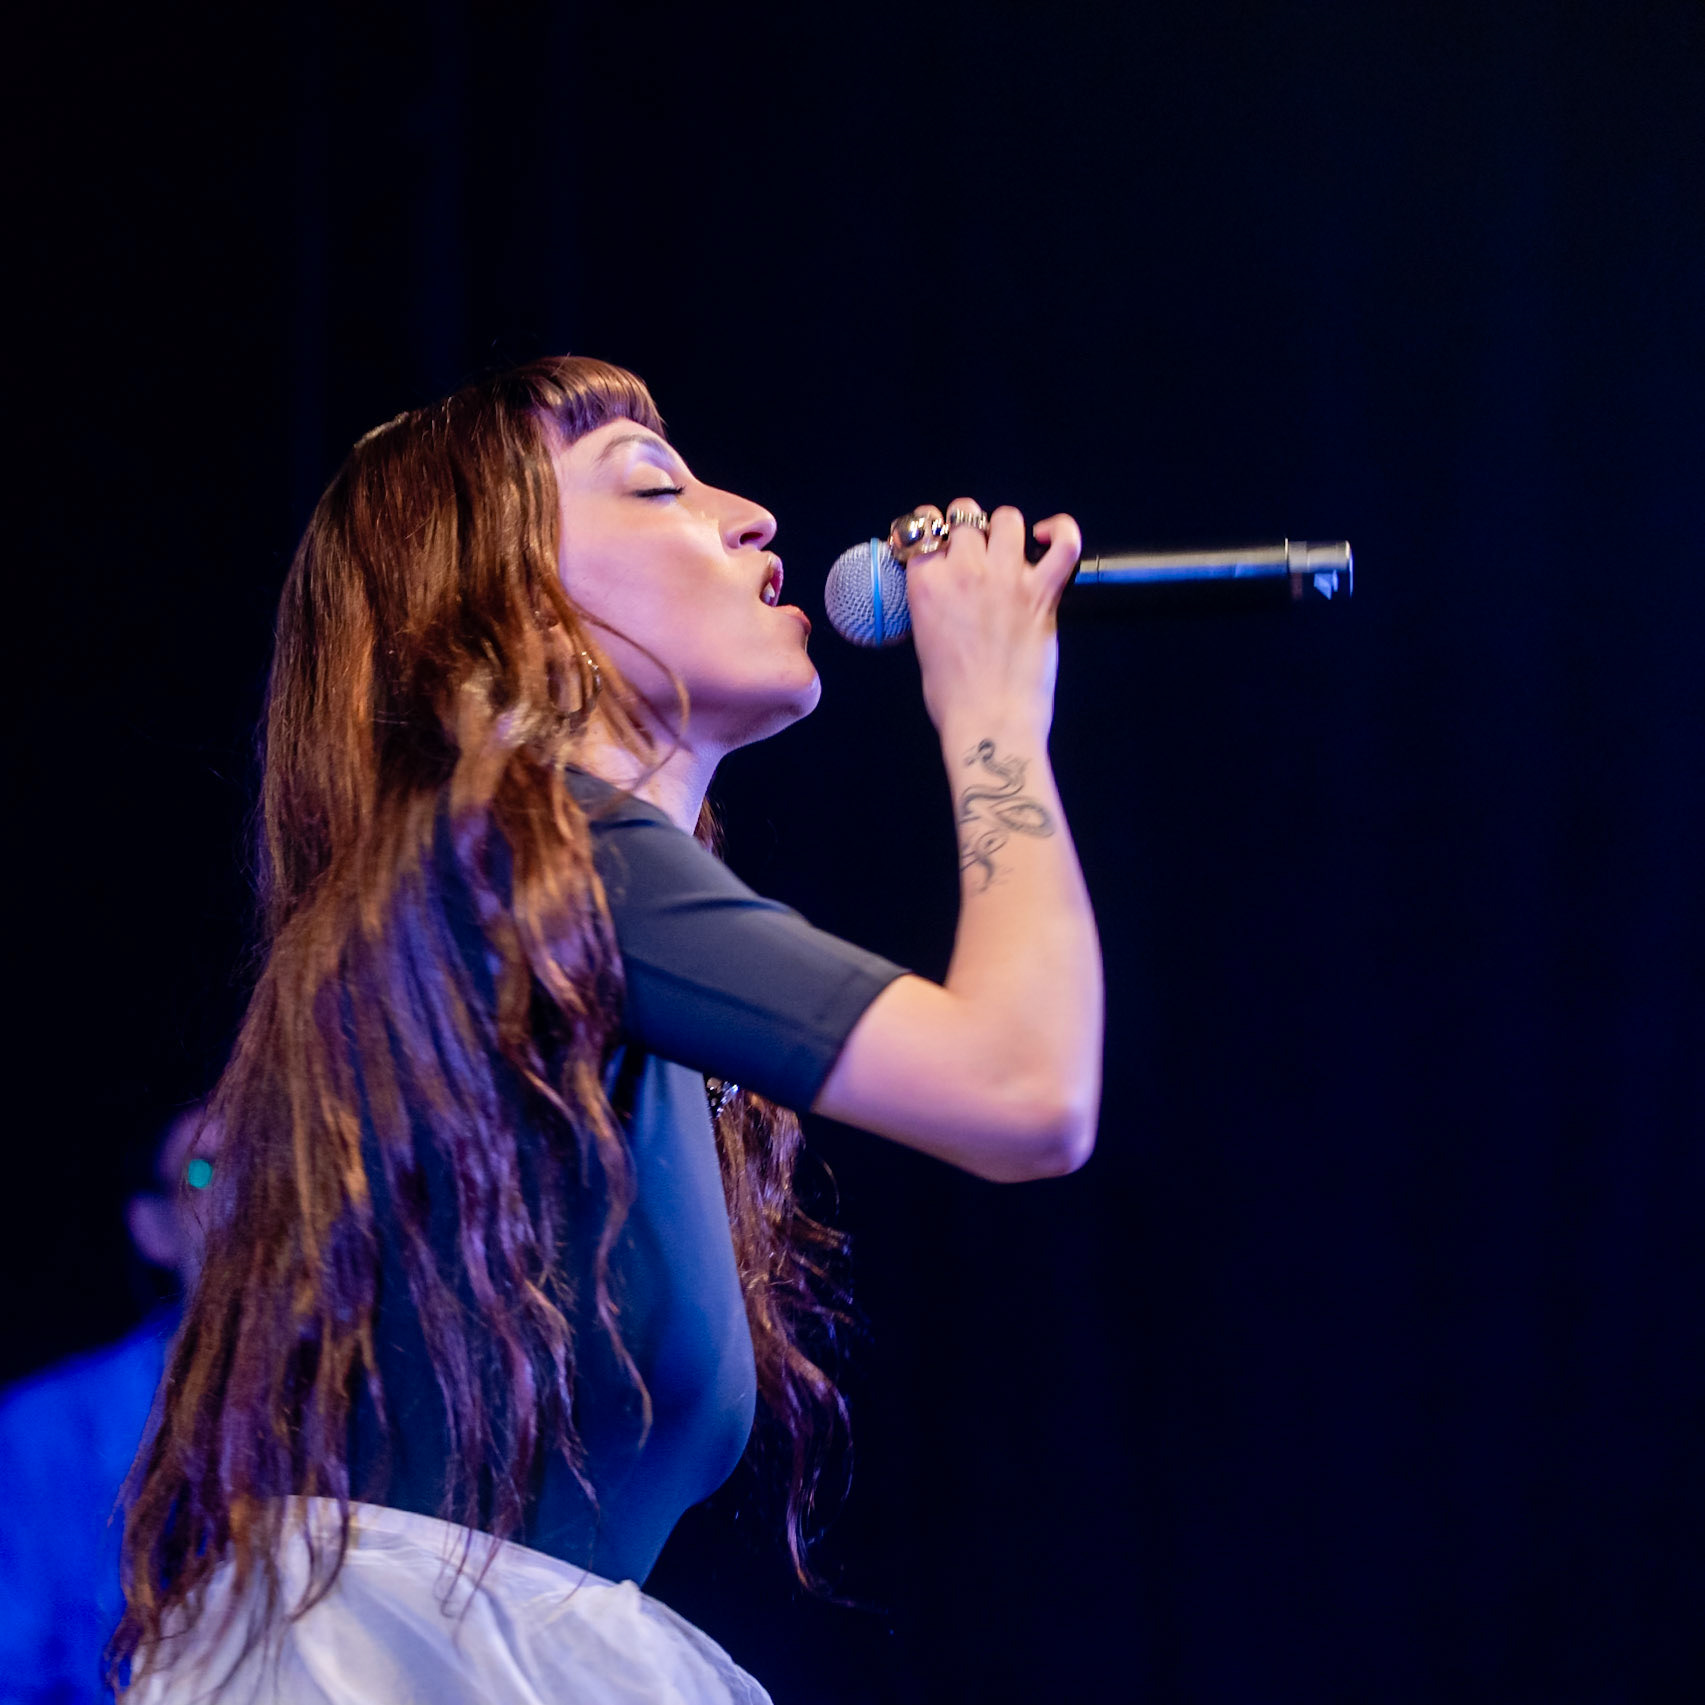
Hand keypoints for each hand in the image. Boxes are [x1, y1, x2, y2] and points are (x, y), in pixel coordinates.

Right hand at [901, 498, 1081, 742]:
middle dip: (969, 527)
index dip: (932, 534)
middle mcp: (964, 572)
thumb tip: (945, 591)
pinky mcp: (1042, 593)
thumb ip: (932, 603)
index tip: (938, 542)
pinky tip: (1047, 537)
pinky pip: (1063, 544)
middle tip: (975, 547)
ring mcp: (1006, 579)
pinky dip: (1060, 531)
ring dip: (1005, 527)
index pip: (922, 532)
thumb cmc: (953, 697)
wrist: (989, 722)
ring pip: (1007, 519)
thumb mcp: (923, 641)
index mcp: (927, 585)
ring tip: (1008, 545)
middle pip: (966, 518)